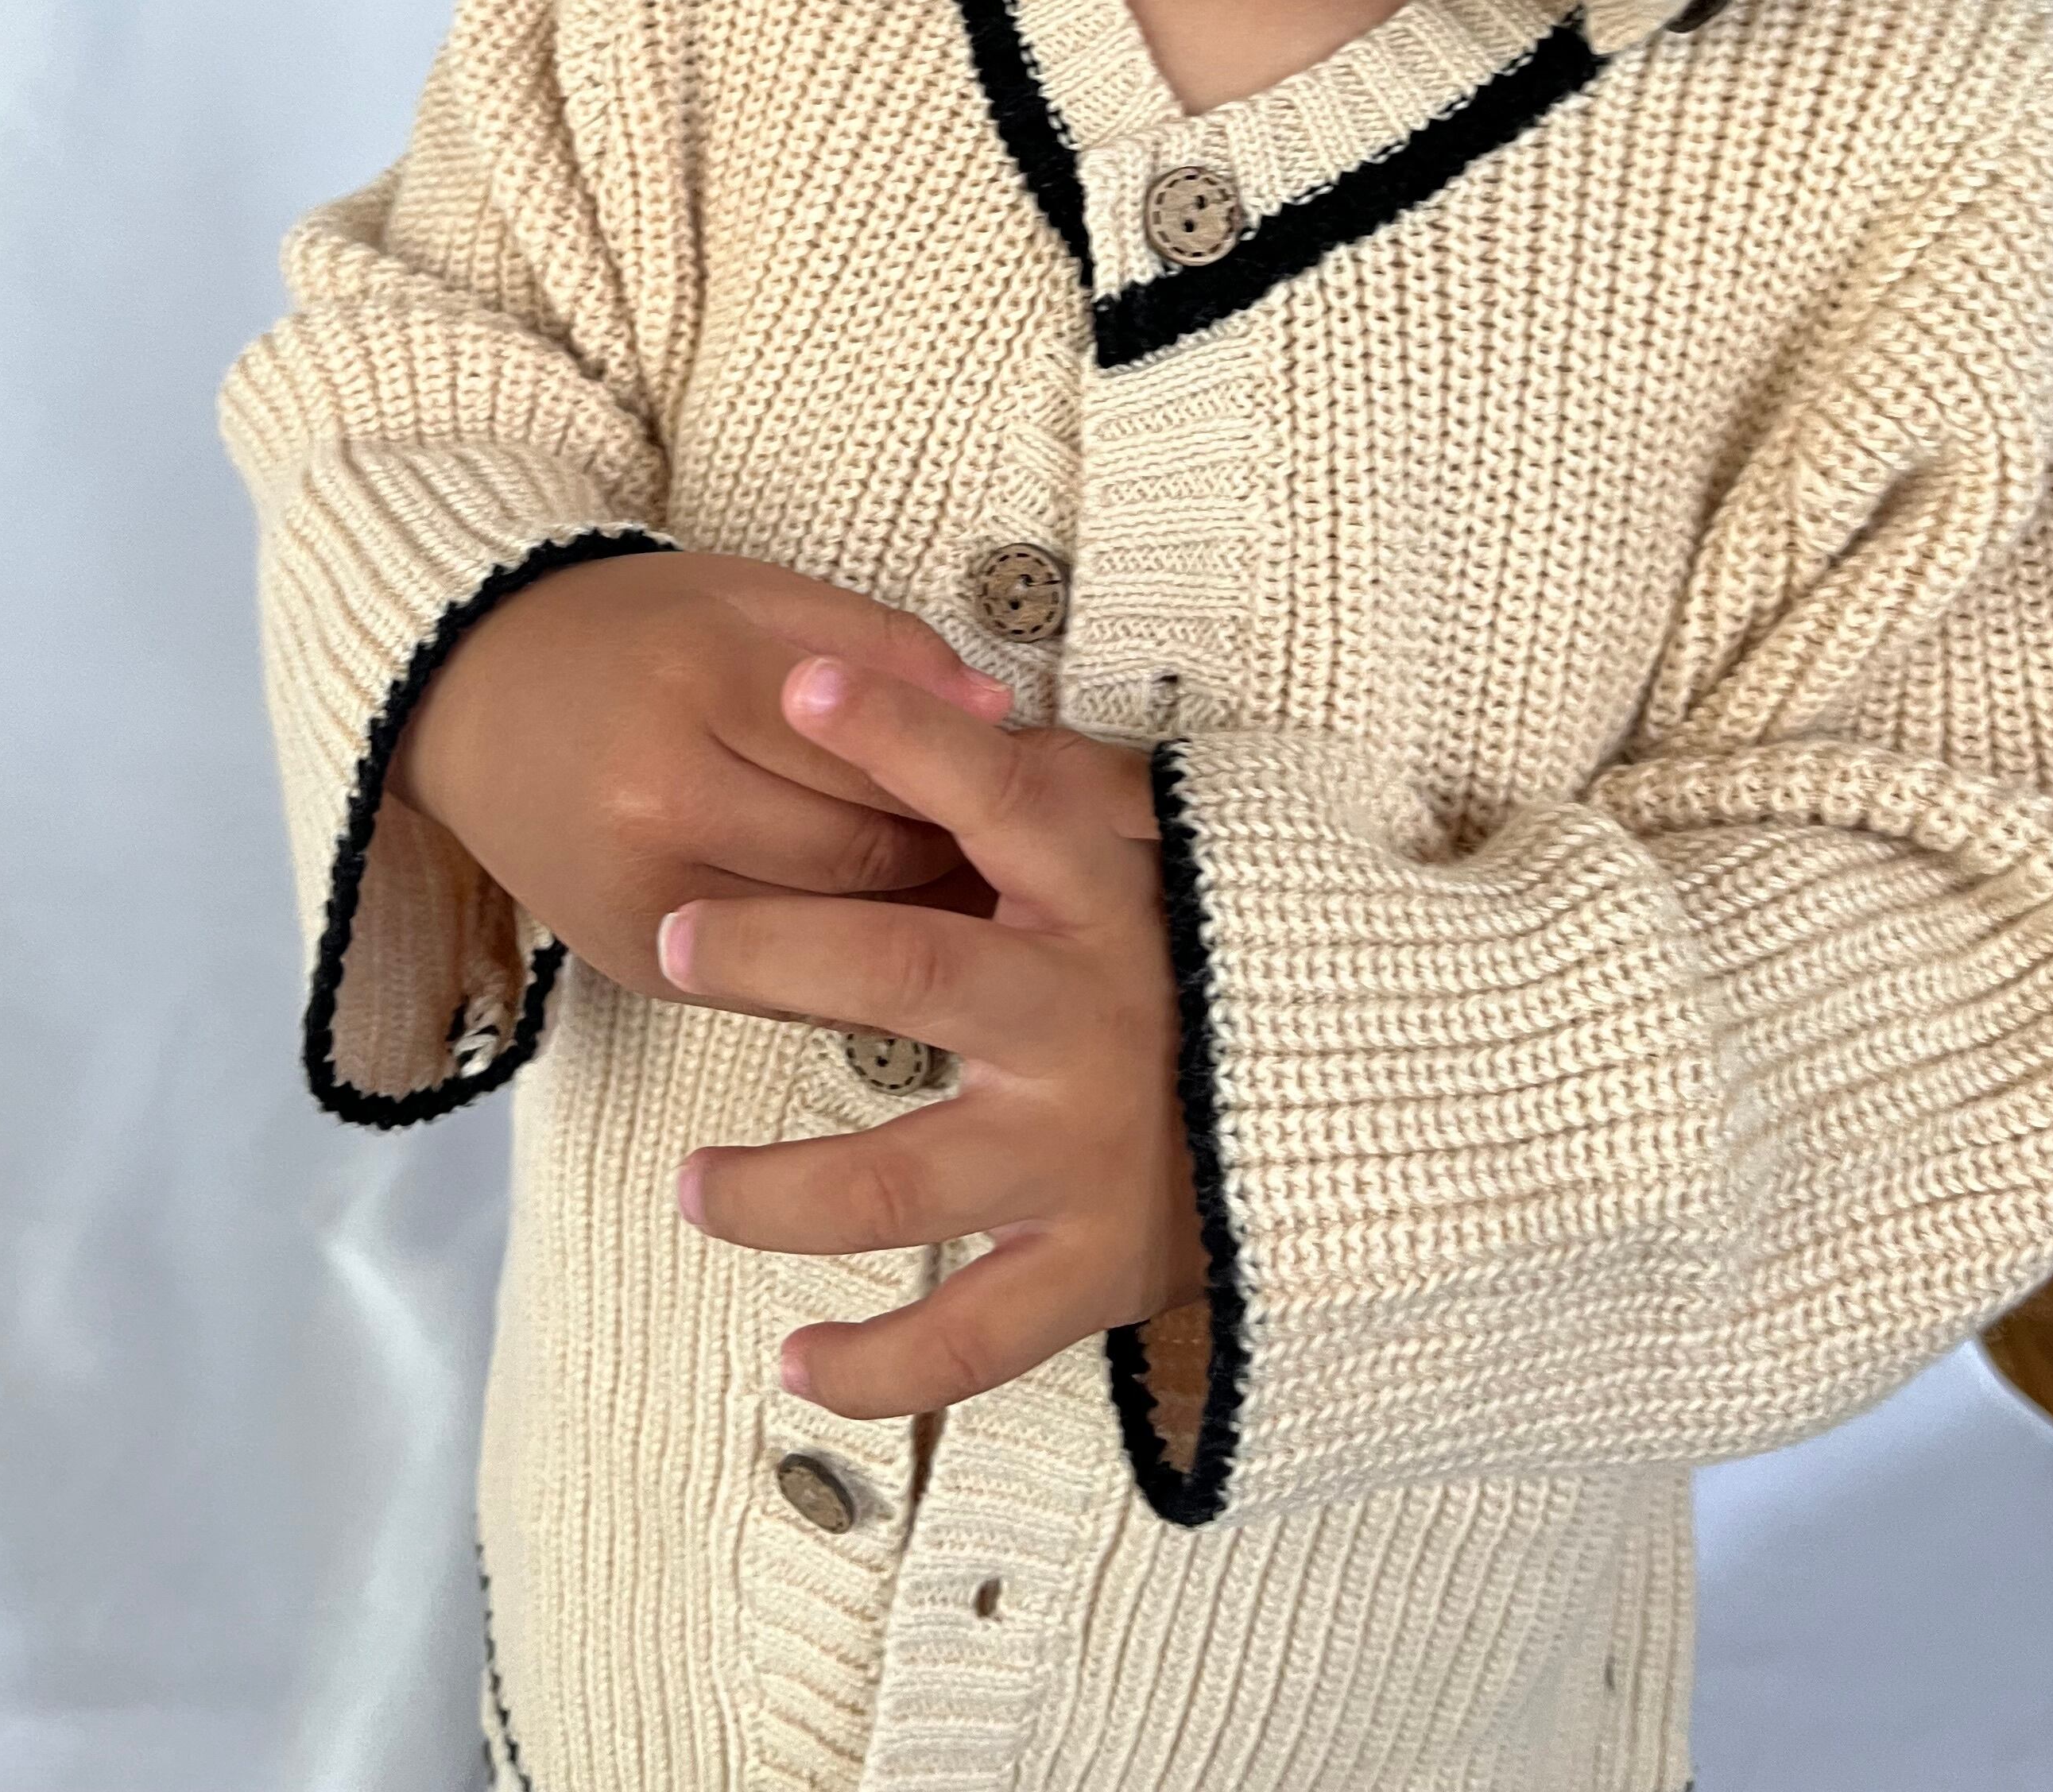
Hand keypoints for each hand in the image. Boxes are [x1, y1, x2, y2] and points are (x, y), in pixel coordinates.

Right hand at [387, 549, 1009, 999]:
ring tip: (984, 901)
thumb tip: (998, 712)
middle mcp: (661, 801)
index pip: (878, 757)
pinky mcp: (631, 964)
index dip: (967, 779)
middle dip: (955, 857)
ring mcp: (642, 897)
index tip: (1029, 787)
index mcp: (701, 685)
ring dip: (916, 924)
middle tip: (1026, 857)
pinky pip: (775, 988)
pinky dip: (846, 972)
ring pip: (830, 935)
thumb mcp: (755, 597)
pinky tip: (893, 942)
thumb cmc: (634, 632)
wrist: (471, 696)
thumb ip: (881, 646)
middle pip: (863, 854)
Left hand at [661, 658, 1206, 1417]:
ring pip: (898, 1180)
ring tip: (691, 1184)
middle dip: (779, 955)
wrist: (1377, 1105)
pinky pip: (968, 1339)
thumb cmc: (1229, 951)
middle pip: (909, 976)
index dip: (901, 736)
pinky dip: (878, 1365)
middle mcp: (1084, 1022)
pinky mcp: (1094, 1270)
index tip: (802, 687)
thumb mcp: (1173, 843)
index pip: (993, 796)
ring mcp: (1083, 1156)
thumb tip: (961, 700)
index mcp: (1104, 898)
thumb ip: (1069, 783)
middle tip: (675, 937)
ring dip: (778, 1189)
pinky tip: (797, 1361)